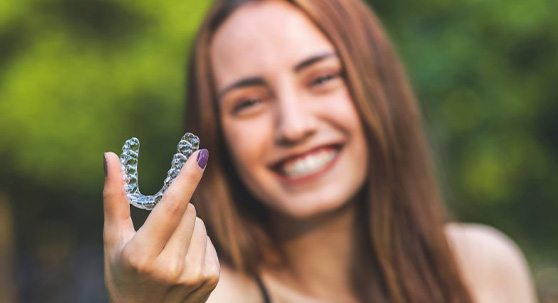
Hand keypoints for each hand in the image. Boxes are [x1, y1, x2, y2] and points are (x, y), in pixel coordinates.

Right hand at [102, 150, 218, 302]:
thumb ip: (114, 198)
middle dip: (176, 210)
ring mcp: (193, 275)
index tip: (201, 154)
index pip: (170, 208)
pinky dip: (197, 243)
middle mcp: (170, 268)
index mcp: (142, 255)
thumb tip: (111, 157)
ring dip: (187, 227)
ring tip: (169, 250)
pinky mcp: (211, 279)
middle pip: (188, 210)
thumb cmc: (123, 273)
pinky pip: (209, 240)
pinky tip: (182, 261)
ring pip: (200, 224)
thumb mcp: (113, 240)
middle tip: (158, 232)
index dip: (187, 178)